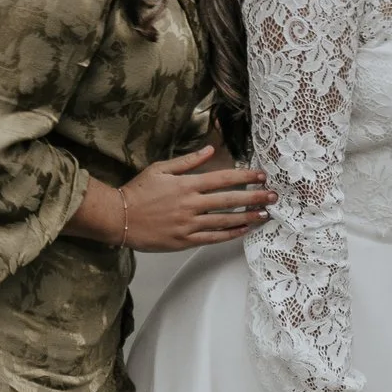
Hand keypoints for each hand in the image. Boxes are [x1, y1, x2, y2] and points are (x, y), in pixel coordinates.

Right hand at [121, 145, 272, 251]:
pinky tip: (243, 230)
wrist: (118, 218)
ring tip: (264, 215)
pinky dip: (229, 234)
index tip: (261, 176)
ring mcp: (188, 224)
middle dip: (254, 197)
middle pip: (229, 200)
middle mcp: (191, 205)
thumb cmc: (138, 191)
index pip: (223, 179)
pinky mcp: (184, 241)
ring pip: (224, 221)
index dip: (245, 177)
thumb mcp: (160, 169)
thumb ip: (187, 161)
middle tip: (273, 196)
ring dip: (247, 217)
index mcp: (186, 185)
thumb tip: (210, 150)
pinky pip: (212, 238)